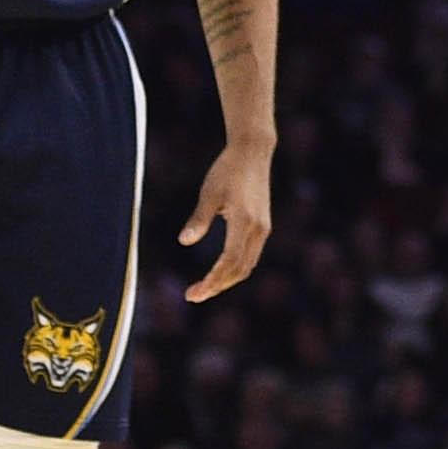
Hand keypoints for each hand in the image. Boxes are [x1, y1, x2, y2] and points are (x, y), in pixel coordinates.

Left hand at [179, 136, 274, 300]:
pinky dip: (235, 269)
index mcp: (244, 222)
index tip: (194, 293)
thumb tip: (184, 242)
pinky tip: (219, 271)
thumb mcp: (209, 193)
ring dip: (226, 280)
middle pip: (240, 270)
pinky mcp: (262, 226)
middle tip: (193, 295)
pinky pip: (250, 256)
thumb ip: (199, 219)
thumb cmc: (228, 170)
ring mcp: (263, 229)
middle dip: (217, 286)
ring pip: (247, 266)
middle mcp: (258, 229)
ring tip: (204, 288)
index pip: (229, 262)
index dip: (212, 281)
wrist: (253, 152)